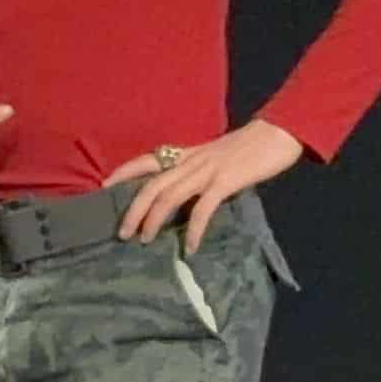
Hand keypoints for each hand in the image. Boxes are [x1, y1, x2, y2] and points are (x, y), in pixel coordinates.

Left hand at [106, 119, 303, 252]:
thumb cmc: (249, 147)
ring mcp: (206, 170)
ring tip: (143, 240)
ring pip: (169, 195)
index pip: (146, 160)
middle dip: (132, 208)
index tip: (103, 186)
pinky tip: (189, 248)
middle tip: (121, 232)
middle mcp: (190, 160)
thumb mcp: (215, 156)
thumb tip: (185, 192)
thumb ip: (197, 170)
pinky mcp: (225, 181)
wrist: (277, 134)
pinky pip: (202, 208)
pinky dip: (194, 229)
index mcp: (187, 153)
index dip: (123, 172)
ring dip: (153, 220)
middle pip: (151, 184)